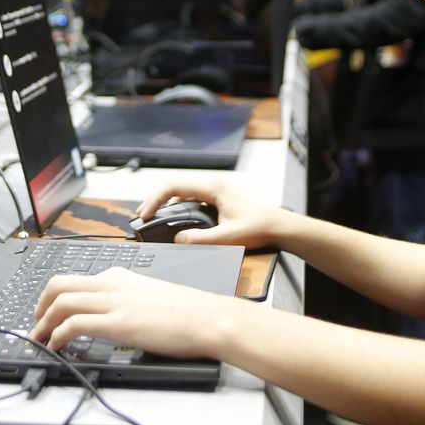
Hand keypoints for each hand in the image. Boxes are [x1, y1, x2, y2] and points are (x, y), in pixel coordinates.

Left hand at [31, 266, 242, 356]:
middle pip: (58, 284)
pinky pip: (76, 324)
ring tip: (40, 341)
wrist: (207, 317)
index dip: (52, 297)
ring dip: (43, 323)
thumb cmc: (186, 311)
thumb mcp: (148, 295)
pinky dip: (59, 336)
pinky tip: (58, 347)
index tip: (46, 312)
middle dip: (39, 306)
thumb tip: (109, 314)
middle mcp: (112, 283)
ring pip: (61, 302)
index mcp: (119, 275)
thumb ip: (125, 299)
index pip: (74, 279)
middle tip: (36, 325)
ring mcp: (115, 301)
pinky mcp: (119, 322)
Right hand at [136, 177, 290, 249]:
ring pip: (185, 189)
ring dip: (168, 200)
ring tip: (154, 214)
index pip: (175, 186)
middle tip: (142, 215)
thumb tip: (178, 240)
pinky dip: (181, 203)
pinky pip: (195, 195)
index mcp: (214, 187)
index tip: (145, 214)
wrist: (282, 226)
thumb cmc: (260, 228)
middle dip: (157, 199)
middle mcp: (215, 183)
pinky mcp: (222, 196)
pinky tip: (176, 215)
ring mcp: (219, 188)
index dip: (155, 199)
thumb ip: (200, 240)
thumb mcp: (228, 239)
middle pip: (177, 185)